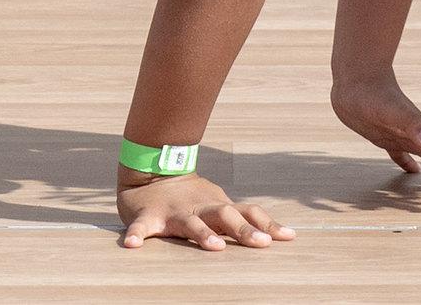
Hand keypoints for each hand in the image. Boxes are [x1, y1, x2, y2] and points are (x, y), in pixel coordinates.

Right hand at [117, 172, 295, 251]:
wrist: (151, 173)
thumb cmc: (194, 198)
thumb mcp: (221, 205)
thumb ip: (246, 219)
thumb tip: (286, 235)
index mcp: (218, 206)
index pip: (248, 212)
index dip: (267, 224)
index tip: (288, 237)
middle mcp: (200, 207)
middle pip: (225, 216)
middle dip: (244, 230)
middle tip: (261, 243)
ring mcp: (175, 212)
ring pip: (190, 223)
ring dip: (203, 234)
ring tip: (214, 247)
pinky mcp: (148, 217)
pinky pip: (142, 227)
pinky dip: (137, 235)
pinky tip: (132, 245)